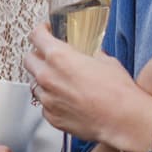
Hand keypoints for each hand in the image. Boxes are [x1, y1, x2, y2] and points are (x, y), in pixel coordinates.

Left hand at [25, 27, 151, 146]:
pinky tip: (67, 100)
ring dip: (45, 80)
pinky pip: (45, 105)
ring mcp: (48, 99)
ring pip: (35, 84)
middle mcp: (48, 77)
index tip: (44, 32)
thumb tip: (91, 56)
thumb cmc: (117, 92)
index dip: (40, 31)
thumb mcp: (106, 62)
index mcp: (59, 57)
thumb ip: (91, 56)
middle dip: (37, 55)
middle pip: (29, 60)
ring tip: (61, 82)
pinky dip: (52, 101)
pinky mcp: (52, 117)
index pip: (37, 36)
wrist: (122, 120)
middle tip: (48, 56)